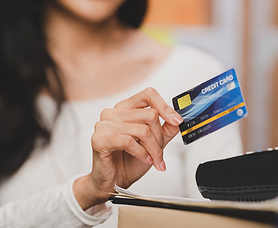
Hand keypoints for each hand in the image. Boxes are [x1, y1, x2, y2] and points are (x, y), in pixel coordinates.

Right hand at [73, 87, 182, 209]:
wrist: (113, 183)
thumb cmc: (128, 162)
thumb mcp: (154, 144)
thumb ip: (166, 129)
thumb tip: (178, 119)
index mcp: (125, 108)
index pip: (148, 94)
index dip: (165, 107)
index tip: (176, 120)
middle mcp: (113, 113)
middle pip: (150, 115)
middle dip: (160, 138)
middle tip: (159, 152)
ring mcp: (104, 125)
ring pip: (142, 130)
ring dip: (153, 149)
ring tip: (153, 159)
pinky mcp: (99, 139)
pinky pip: (129, 141)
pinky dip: (141, 153)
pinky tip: (144, 159)